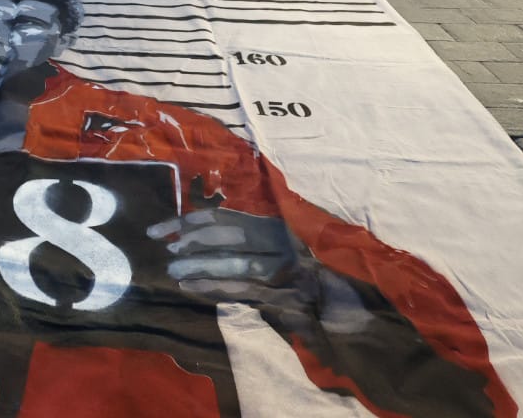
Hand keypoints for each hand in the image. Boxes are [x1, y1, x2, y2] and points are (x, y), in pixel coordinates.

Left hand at [149, 205, 373, 337]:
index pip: (228, 217)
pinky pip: (245, 290)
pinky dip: (215, 288)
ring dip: (202, 265)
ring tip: (174, 268)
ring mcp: (287, 270)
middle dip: (192, 238)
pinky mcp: (288, 297)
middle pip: (229, 235)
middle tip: (163, 243)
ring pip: (236, 263)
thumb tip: (202, 238)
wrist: (359, 306)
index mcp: (279, 225)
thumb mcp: (285, 248)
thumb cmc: (317, 274)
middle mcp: (284, 242)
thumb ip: (254, 241)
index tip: (165, 227)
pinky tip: (192, 287)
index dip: (193, 220)